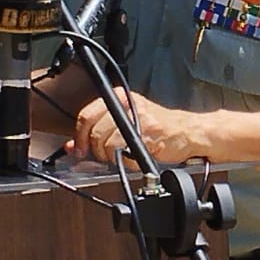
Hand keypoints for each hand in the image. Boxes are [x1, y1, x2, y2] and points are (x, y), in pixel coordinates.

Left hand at [70, 88, 200, 164]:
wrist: (188, 131)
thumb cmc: (157, 126)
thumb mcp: (124, 120)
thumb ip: (97, 129)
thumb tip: (72, 145)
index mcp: (119, 96)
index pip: (87, 116)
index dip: (79, 137)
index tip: (79, 149)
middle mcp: (128, 104)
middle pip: (95, 133)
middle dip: (97, 150)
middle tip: (107, 154)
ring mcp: (140, 119)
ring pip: (109, 145)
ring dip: (114, 157)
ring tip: (125, 154)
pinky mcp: (150, 134)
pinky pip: (128, 154)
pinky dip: (130, 162)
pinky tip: (137, 157)